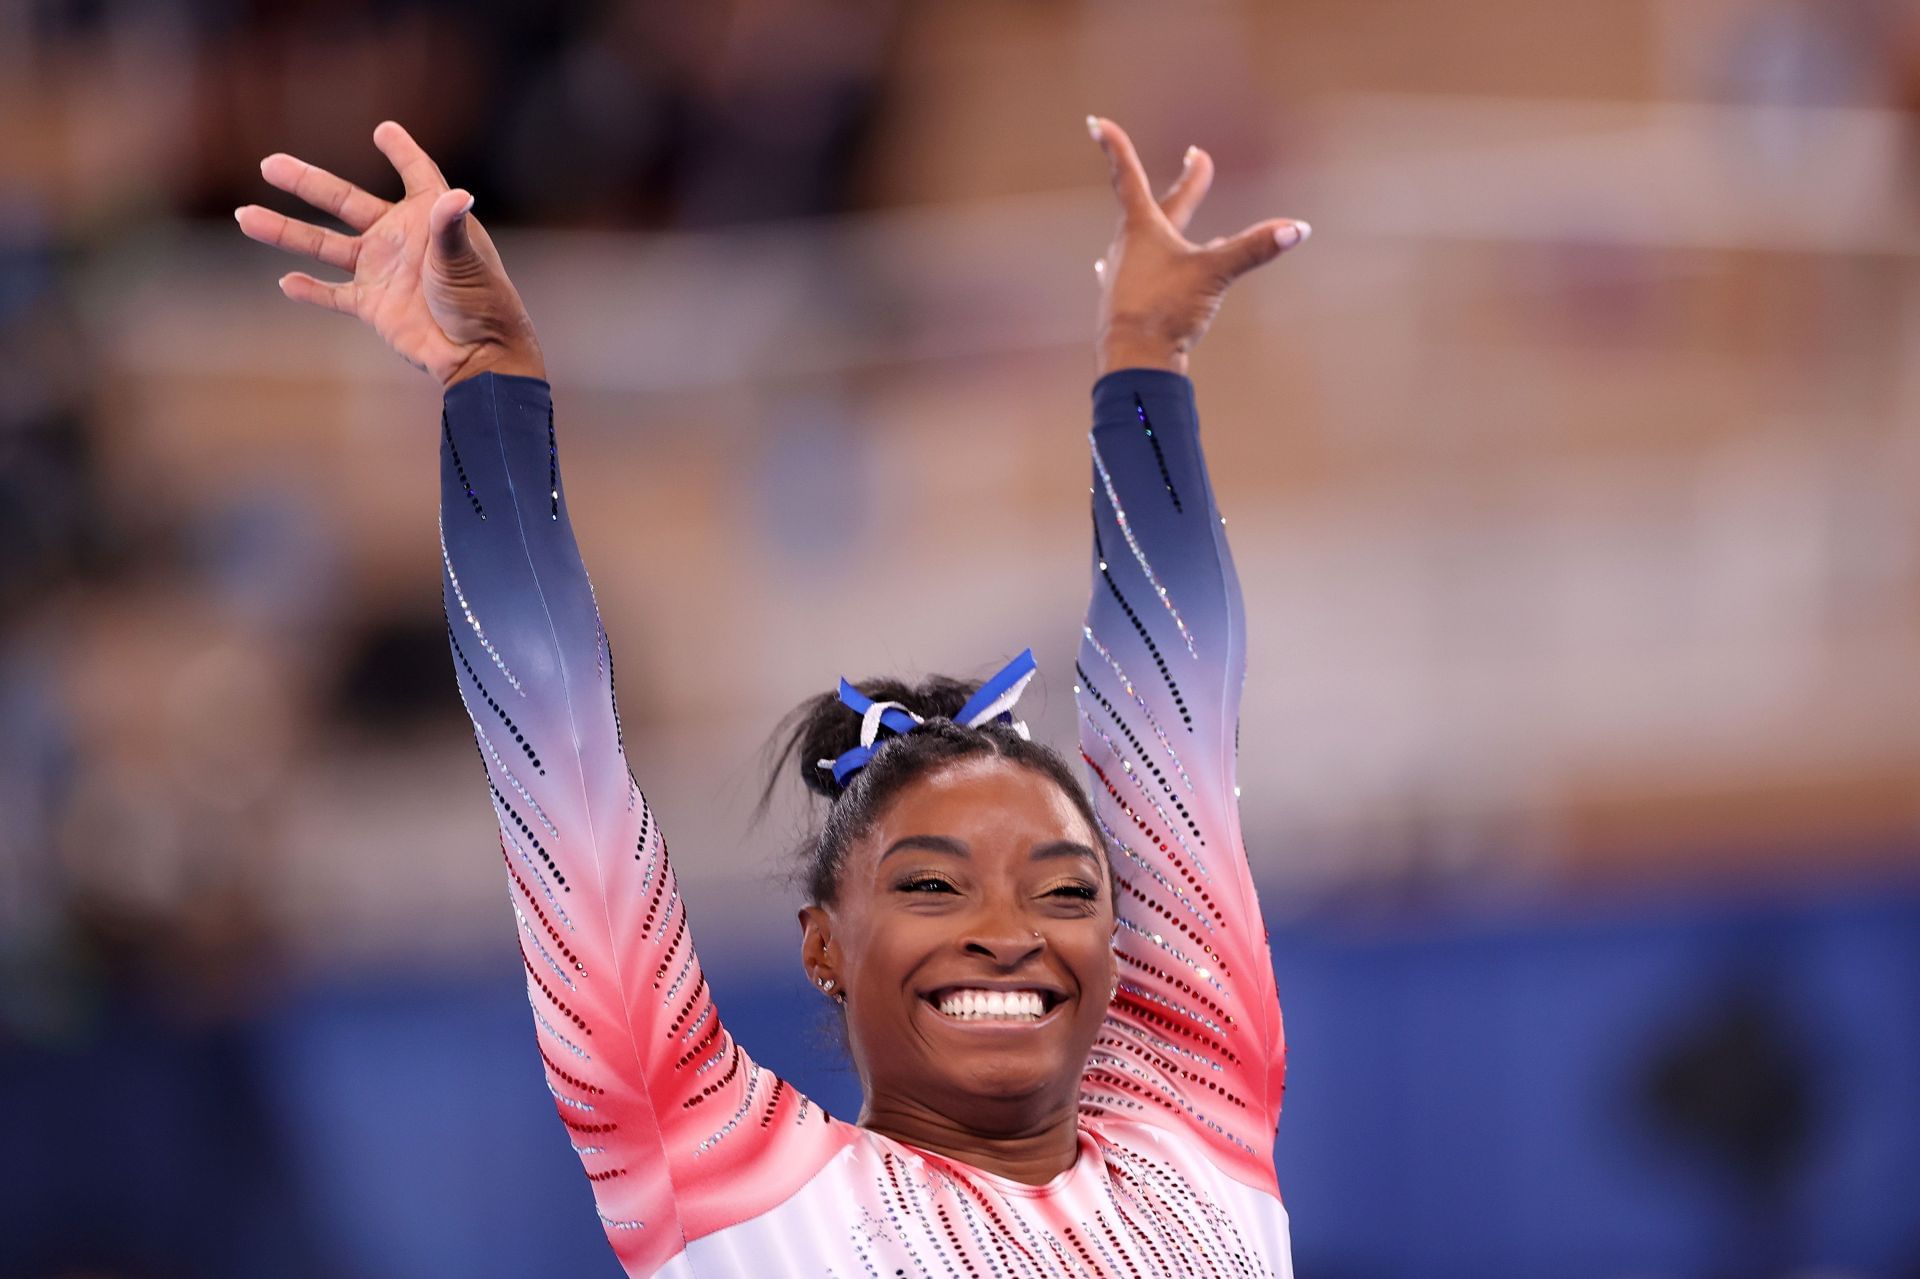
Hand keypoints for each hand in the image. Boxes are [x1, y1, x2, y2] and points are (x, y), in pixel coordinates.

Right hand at [235, 121, 545, 386]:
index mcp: (427, 218)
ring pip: (325, 245)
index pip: (416, 174)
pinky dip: (311, 290)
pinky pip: (333, 294)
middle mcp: (399, 239)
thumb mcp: (464, 262)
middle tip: (269, 163)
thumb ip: (450, 227)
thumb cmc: (482, 303)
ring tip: (246, 216)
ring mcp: (382, 271)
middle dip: (307, 183)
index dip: (403, 152)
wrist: (477, 355)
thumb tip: (457, 194)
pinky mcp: (373, 305)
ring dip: (287, 232)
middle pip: (345, 202)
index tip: (385, 130)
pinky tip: (286, 281)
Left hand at [1087, 116, 1308, 376]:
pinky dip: (1151, 265)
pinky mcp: (1127, 303)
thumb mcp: (1214, 274)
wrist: (1133, 361)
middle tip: (1197, 158)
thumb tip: (1297, 228)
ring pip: (1148, 241)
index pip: (1129, 176)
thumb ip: (1254, 248)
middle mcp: (1128, 247)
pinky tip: (1136, 270)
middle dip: (1184, 184)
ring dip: (1167, 226)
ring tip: (1177, 220)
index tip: (1097, 123)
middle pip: (1156, 206)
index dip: (1116, 147)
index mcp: (1142, 228)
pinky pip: (1141, 274)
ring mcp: (1124, 275)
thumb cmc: (1164, 310)